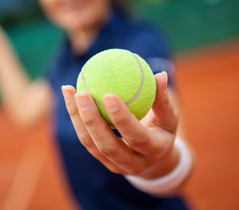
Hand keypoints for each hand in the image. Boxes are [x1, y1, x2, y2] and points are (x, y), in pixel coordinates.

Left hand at [61, 72, 179, 178]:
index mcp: (153, 151)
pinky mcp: (100, 158)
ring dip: (77, 117)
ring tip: (70, 90)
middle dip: (92, 121)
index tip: (109, 95)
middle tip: (82, 94)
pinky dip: (75, 116)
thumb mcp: (169, 116)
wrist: (153, 158)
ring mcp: (114, 164)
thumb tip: (160, 75)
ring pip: (90, 143)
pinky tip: (69, 93)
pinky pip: (84, 137)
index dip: (122, 119)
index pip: (137, 137)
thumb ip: (162, 98)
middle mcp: (133, 163)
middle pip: (108, 145)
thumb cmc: (162, 129)